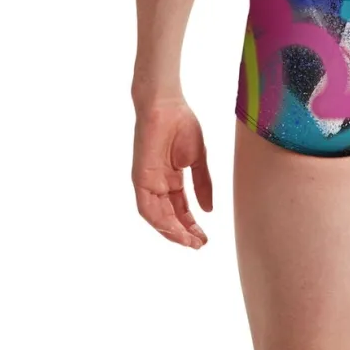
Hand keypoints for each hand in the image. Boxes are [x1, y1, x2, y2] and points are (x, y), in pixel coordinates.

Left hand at [132, 99, 212, 248]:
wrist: (167, 105)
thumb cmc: (182, 124)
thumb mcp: (198, 159)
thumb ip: (202, 184)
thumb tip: (209, 210)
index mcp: (171, 179)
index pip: (180, 210)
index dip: (192, 225)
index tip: (205, 238)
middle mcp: (157, 185)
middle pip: (169, 217)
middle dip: (184, 233)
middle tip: (199, 244)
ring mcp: (148, 183)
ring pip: (157, 217)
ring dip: (172, 232)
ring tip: (190, 241)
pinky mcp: (140, 178)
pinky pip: (146, 208)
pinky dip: (160, 221)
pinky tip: (174, 229)